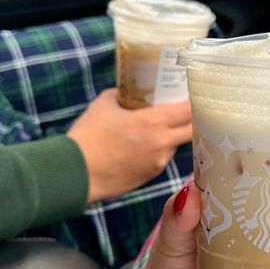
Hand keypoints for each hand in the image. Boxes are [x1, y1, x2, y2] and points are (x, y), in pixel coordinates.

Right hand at [67, 89, 191, 203]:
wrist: (75, 174)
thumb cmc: (88, 137)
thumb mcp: (104, 104)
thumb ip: (122, 95)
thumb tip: (129, 92)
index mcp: (154, 122)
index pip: (189, 109)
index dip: (194, 101)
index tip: (191, 94)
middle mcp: (162, 143)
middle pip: (193, 130)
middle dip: (192, 119)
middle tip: (183, 111)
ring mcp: (158, 162)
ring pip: (176, 145)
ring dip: (172, 136)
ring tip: (155, 128)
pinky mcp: (150, 176)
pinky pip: (162, 158)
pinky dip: (158, 150)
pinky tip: (142, 146)